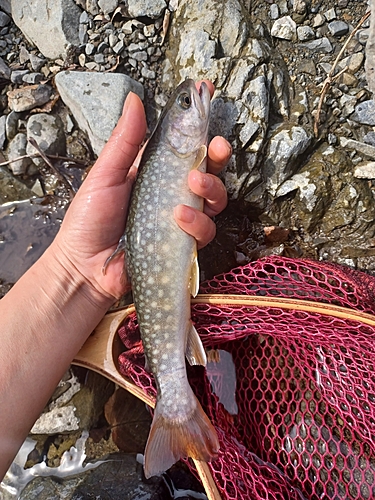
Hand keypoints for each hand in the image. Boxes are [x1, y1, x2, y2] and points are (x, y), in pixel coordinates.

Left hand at [53, 81, 229, 300]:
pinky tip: (179, 218)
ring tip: (194, 184)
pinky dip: (196, 222)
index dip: (196, 120)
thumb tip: (135, 100)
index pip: (181, 143)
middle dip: (218, 154)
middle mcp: (171, 192)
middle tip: (216, 147)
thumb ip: (124, 142)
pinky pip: (204, 229)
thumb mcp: (105, 175)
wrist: (85, 266)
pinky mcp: (184, 242)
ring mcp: (180, 218)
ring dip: (211, 187)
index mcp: (153, 171)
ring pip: (214, 198)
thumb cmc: (89, 220)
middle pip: (208, 169)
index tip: (207, 93)